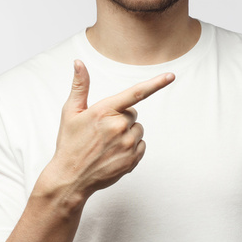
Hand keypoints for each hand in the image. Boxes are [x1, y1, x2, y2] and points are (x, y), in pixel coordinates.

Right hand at [43, 60, 174, 202]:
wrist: (70, 178)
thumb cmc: (70, 143)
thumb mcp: (71, 112)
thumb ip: (80, 85)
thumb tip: (78, 63)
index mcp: (105, 111)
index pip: (135, 93)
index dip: (156, 83)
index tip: (171, 76)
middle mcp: (119, 126)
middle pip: (133, 113)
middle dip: (121, 117)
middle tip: (102, 130)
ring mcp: (127, 144)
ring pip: (138, 129)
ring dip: (127, 133)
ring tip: (107, 143)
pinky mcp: (132, 159)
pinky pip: (141, 145)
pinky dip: (131, 147)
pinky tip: (114, 153)